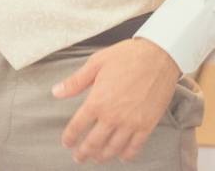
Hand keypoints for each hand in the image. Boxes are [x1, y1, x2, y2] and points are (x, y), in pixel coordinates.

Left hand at [53, 38, 181, 163]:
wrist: (159, 56)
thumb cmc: (127, 56)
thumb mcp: (96, 63)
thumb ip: (76, 81)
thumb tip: (56, 92)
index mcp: (97, 101)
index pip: (78, 126)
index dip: (70, 137)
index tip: (67, 143)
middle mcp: (113, 116)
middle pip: (94, 143)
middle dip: (83, 153)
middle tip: (79, 157)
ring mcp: (131, 123)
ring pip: (113, 149)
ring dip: (102, 156)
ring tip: (97, 158)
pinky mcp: (147, 125)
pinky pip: (135, 147)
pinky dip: (127, 155)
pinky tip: (121, 156)